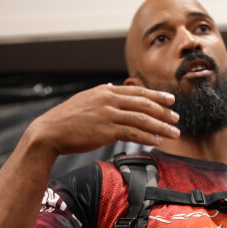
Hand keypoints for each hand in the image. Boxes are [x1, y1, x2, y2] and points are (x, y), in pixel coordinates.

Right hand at [29, 83, 179, 155]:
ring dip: (161, 126)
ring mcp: (108, 115)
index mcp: (104, 92)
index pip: (137, 91)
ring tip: (173, 133)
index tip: (170, 100)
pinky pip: (133, 133)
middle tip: (176, 118)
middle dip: (163, 111)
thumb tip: (110, 86)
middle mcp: (108, 100)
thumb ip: (100, 94)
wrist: (49, 132)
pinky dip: (148, 137)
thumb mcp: (84, 99)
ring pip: (142, 119)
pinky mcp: (106, 131)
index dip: (156, 96)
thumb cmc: (65, 119)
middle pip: (144, 104)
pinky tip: (157, 141)